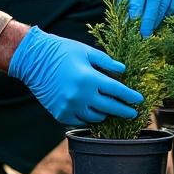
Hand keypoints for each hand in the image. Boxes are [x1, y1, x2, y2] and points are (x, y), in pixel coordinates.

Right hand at [7, 26, 143, 125]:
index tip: (140, 100)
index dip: (130, 97)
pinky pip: (81, 121)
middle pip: (110, 108)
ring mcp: (70, 107)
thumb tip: (123, 71)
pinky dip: (89, 117)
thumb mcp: (86, 51)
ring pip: (96, 117)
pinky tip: (93, 111)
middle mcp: (80, 96)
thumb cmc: (61, 51)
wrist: (33, 60)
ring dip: (106, 113)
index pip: (117, 91)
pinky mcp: (60, 114)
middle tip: (133, 113)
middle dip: (124, 111)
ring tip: (110, 109)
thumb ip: (106, 62)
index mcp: (89, 78)